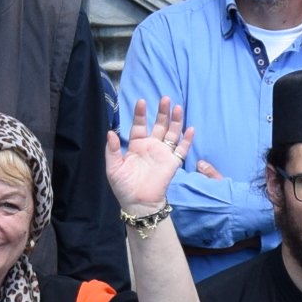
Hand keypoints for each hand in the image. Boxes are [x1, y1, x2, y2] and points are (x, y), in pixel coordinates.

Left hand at [107, 98, 194, 214]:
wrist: (138, 203)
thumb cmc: (124, 186)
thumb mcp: (113, 168)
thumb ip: (113, 150)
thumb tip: (110, 132)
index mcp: (136, 145)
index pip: (139, 125)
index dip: (140, 114)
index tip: (141, 101)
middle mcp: (151, 146)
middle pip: (159, 125)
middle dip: (162, 112)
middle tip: (165, 98)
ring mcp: (163, 153)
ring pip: (171, 134)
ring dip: (175, 121)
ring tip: (178, 107)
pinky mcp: (172, 163)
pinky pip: (182, 150)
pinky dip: (187, 140)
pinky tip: (190, 129)